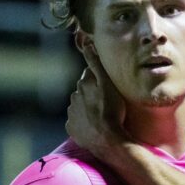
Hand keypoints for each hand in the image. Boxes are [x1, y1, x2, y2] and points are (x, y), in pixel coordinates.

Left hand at [66, 44, 127, 158]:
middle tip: (108, 102)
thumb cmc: (112, 111)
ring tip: (103, 115)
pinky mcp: (72, 128)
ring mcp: (72, 114)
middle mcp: (74, 97)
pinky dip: (85, 122)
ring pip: (80, 106)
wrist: (108, 140)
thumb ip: (96, 64)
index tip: (109, 86)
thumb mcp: (108, 84)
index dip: (100, 80)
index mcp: (83, 84)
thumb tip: (86, 44)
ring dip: (89, 108)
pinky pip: (78, 121)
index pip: (90, 76)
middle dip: (93, 94)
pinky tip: (95, 125)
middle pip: (84, 91)